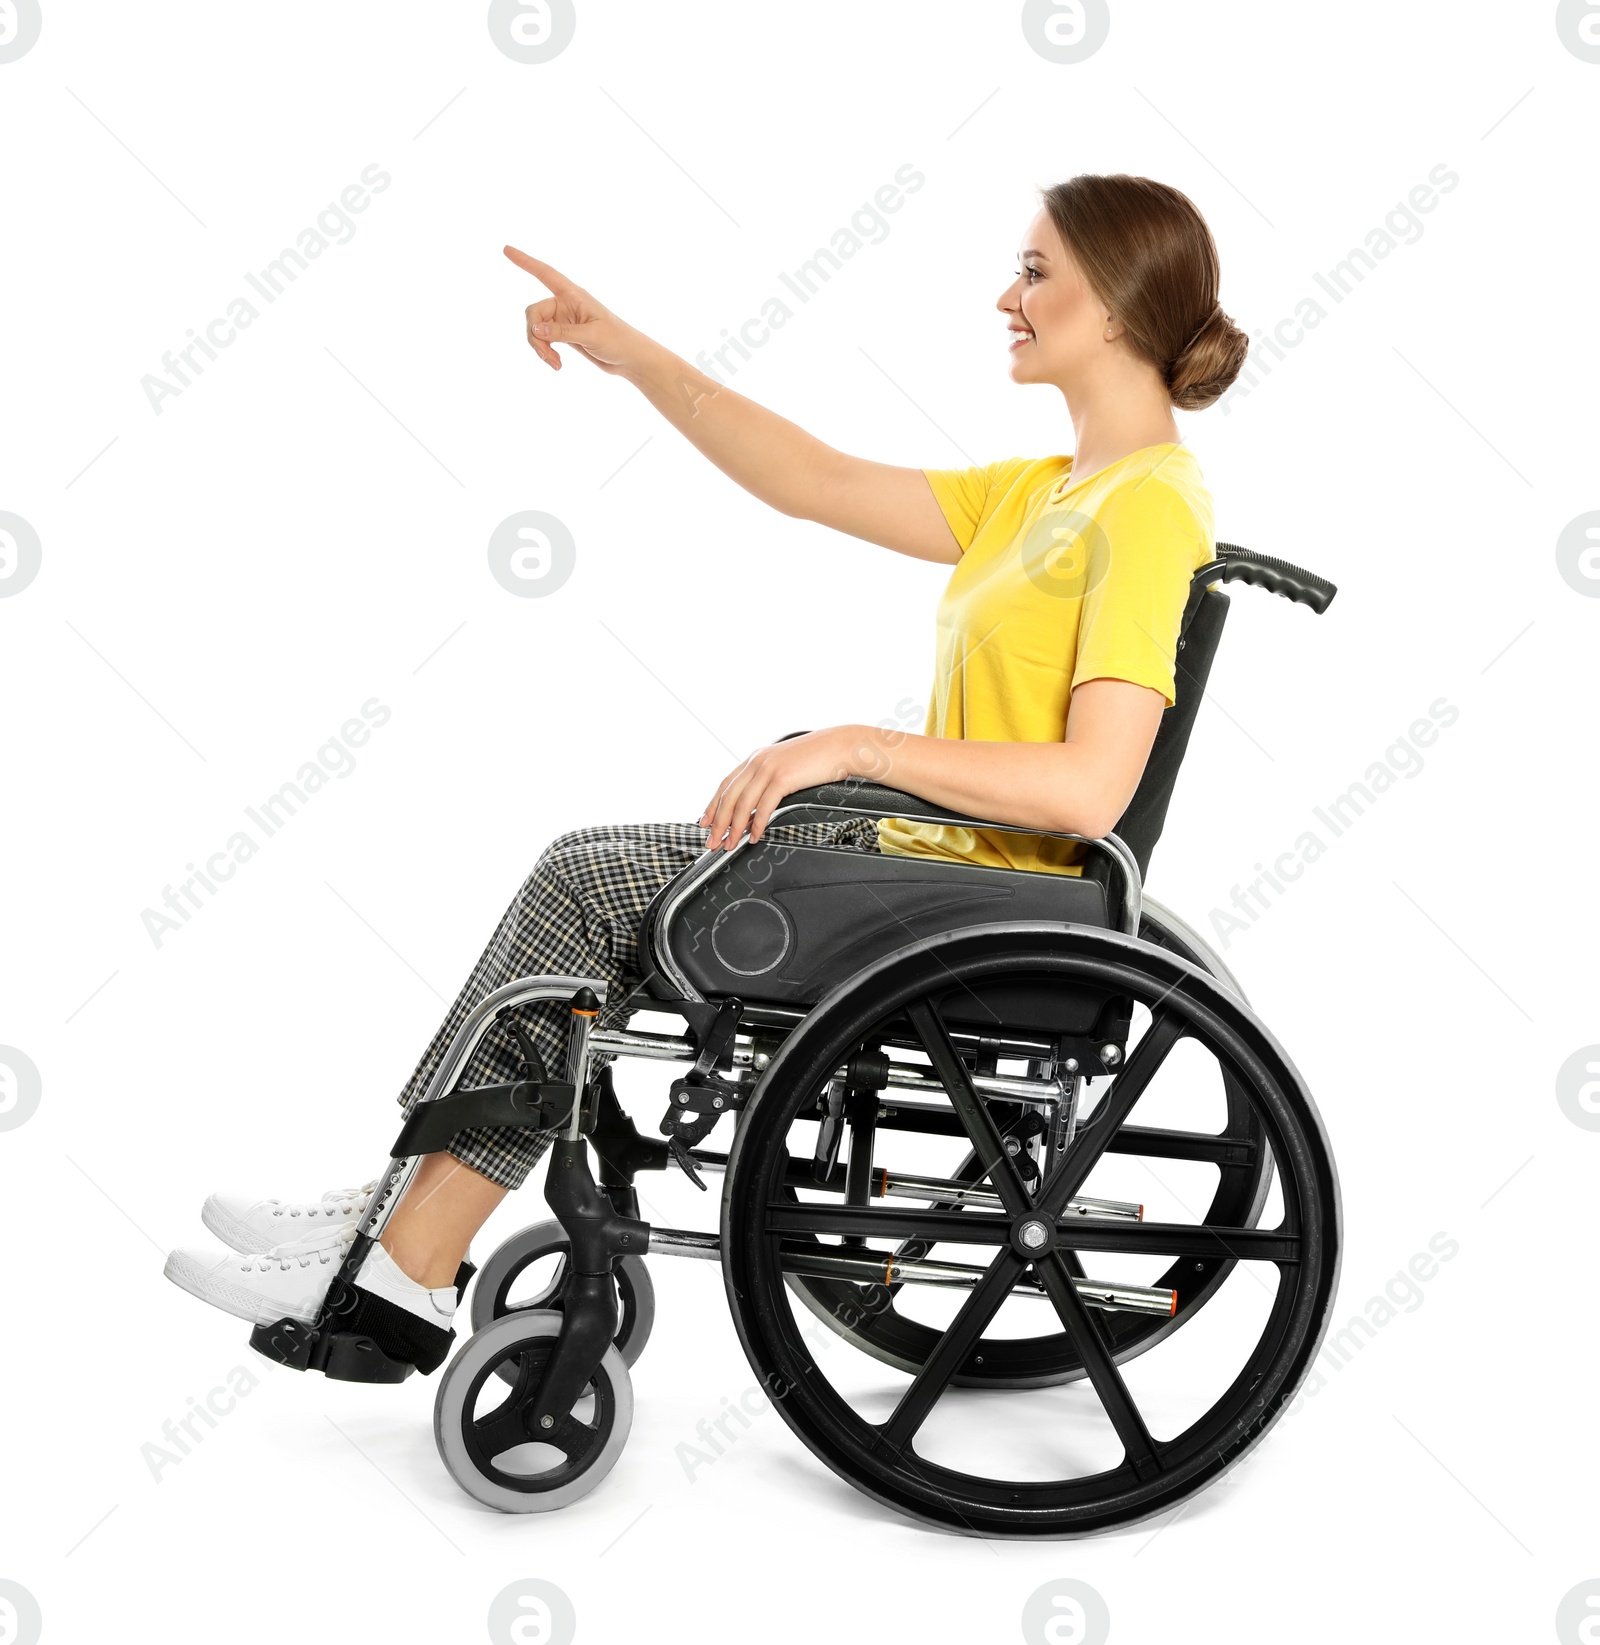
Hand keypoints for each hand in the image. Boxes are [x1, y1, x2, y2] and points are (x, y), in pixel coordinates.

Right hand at [503, 247, 644, 375]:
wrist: (629, 358)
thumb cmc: (617, 340)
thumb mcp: (590, 335)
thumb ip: (561, 332)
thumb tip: (534, 329)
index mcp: (573, 295)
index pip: (544, 273)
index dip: (525, 261)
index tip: (506, 249)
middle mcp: (565, 304)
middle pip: (534, 313)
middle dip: (534, 335)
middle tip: (546, 355)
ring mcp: (563, 320)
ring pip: (536, 329)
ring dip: (540, 348)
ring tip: (555, 364)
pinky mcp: (564, 335)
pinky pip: (543, 340)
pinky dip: (546, 353)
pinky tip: (557, 365)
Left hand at [699, 727, 867, 850]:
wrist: (841, 746)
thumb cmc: (819, 758)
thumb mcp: (787, 765)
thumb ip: (769, 779)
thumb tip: (758, 803)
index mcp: (756, 758)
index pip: (726, 784)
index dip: (713, 805)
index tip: (705, 822)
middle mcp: (758, 762)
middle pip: (729, 797)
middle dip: (718, 823)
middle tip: (713, 841)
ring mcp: (769, 769)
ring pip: (743, 804)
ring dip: (734, 828)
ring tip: (731, 844)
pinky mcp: (782, 778)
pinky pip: (764, 807)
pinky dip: (756, 825)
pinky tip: (754, 836)